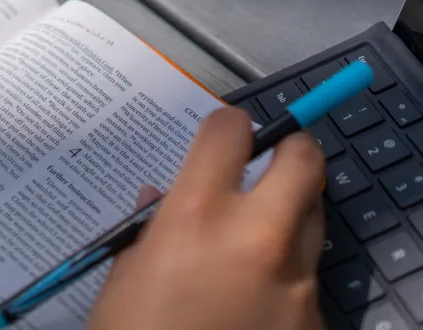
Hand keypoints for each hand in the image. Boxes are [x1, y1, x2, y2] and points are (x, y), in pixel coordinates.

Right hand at [87, 107, 326, 329]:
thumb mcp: (123, 276)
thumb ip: (150, 228)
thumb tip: (161, 198)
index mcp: (197, 216)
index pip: (231, 132)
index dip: (228, 127)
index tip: (225, 135)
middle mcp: (256, 237)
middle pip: (304, 161)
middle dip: (288, 153)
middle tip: (268, 164)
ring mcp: (296, 282)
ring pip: (315, 220)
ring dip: (291, 216)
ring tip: (256, 241)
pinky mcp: (315, 321)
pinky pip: (310, 282)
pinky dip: (288, 281)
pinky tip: (256, 304)